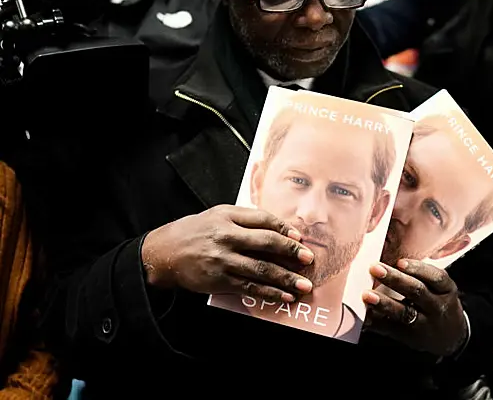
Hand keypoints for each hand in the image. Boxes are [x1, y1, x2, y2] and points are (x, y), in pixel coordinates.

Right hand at [141, 205, 314, 302]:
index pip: (264, 220)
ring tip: (304, 285)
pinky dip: (269, 293)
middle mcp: (226, 237)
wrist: (164, 252)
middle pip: (266, 243)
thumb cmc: (197, 231)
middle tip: (309, 259)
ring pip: (260, 269)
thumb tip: (281, 228)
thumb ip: (247, 218)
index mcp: (228, 216)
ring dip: (285, 278)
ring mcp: (223, 260)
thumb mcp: (219, 215)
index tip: (300, 238)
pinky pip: (249, 288)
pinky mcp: (219, 280)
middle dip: (291, 252)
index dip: (285, 229)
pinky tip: (284, 296)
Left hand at [364, 259, 468, 356]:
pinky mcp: (409, 336)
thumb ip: (421, 276)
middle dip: (395, 279)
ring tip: (367, 295)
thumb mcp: (441, 288)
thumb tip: (389, 260)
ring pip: (404, 312)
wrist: (451, 337)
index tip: (400, 262)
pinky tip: (365, 315)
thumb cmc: (440, 303)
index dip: (418, 269)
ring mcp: (424, 323)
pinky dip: (377, 321)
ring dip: (384, 303)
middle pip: (417, 292)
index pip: (436, 277)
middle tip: (375, 269)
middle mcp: (437, 306)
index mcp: (446, 290)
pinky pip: (391, 329)